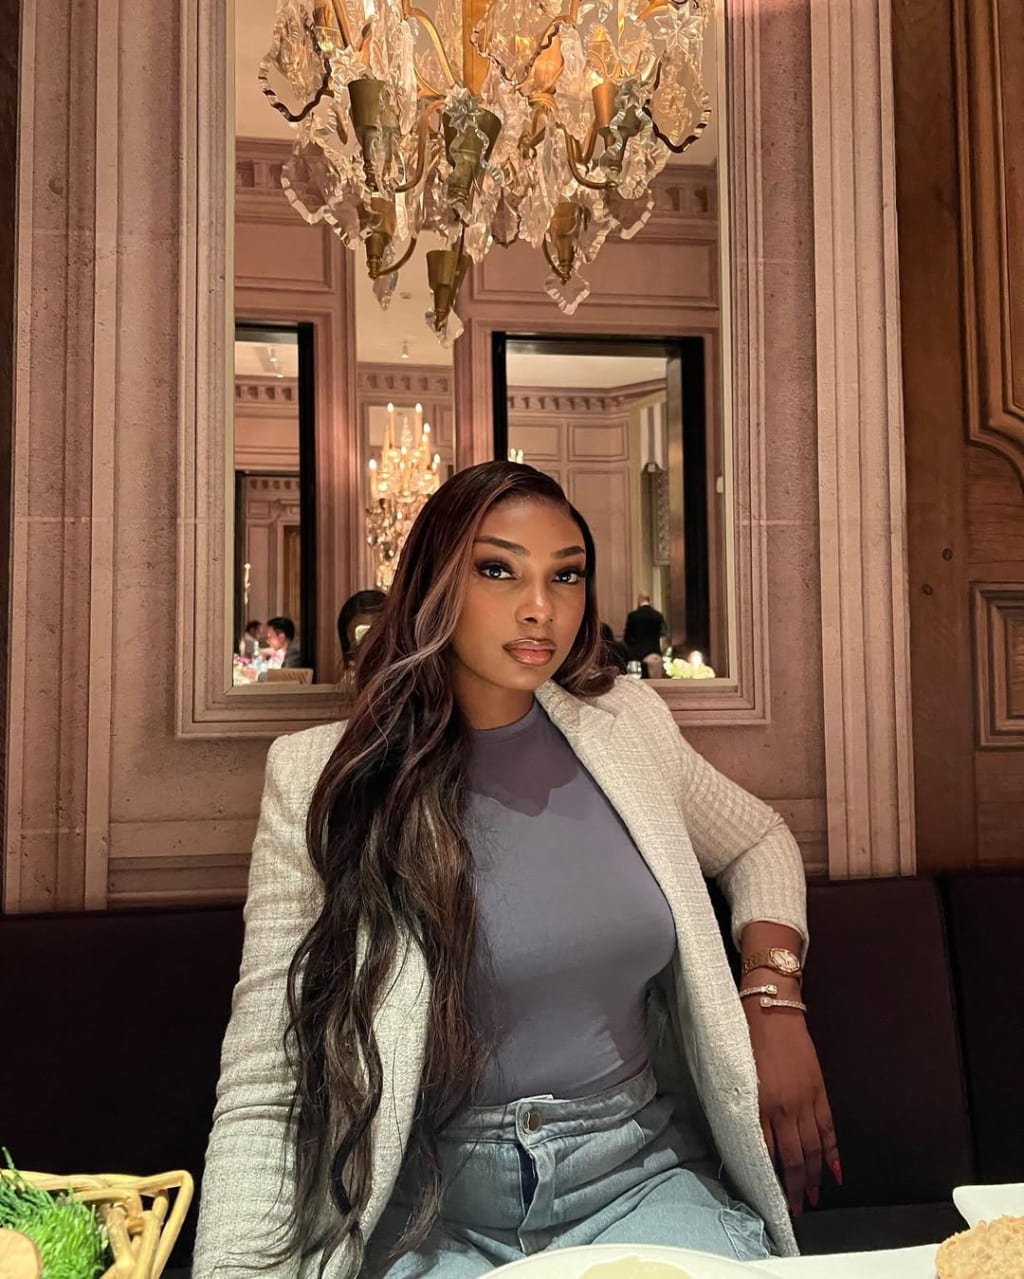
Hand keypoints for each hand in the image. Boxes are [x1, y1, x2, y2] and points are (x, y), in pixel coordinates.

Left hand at [743, 995, 840, 1215]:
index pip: (766, 1153)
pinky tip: (834, 1173)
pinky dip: (832, 1153)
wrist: (771, 1010)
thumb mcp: (737, 1077)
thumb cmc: (746, 1041)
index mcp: (759, 1105)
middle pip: (793, 1159)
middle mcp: (784, 1109)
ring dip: (813, 1177)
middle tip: (794, 1210)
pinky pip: (828, 1129)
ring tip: (812, 1198)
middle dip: (794, 1187)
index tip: (769, 1198)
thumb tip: (748, 1138)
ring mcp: (805, 1101)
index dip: (770, 1178)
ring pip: (812, 1149)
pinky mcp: (819, 1091)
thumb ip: (745, 1108)